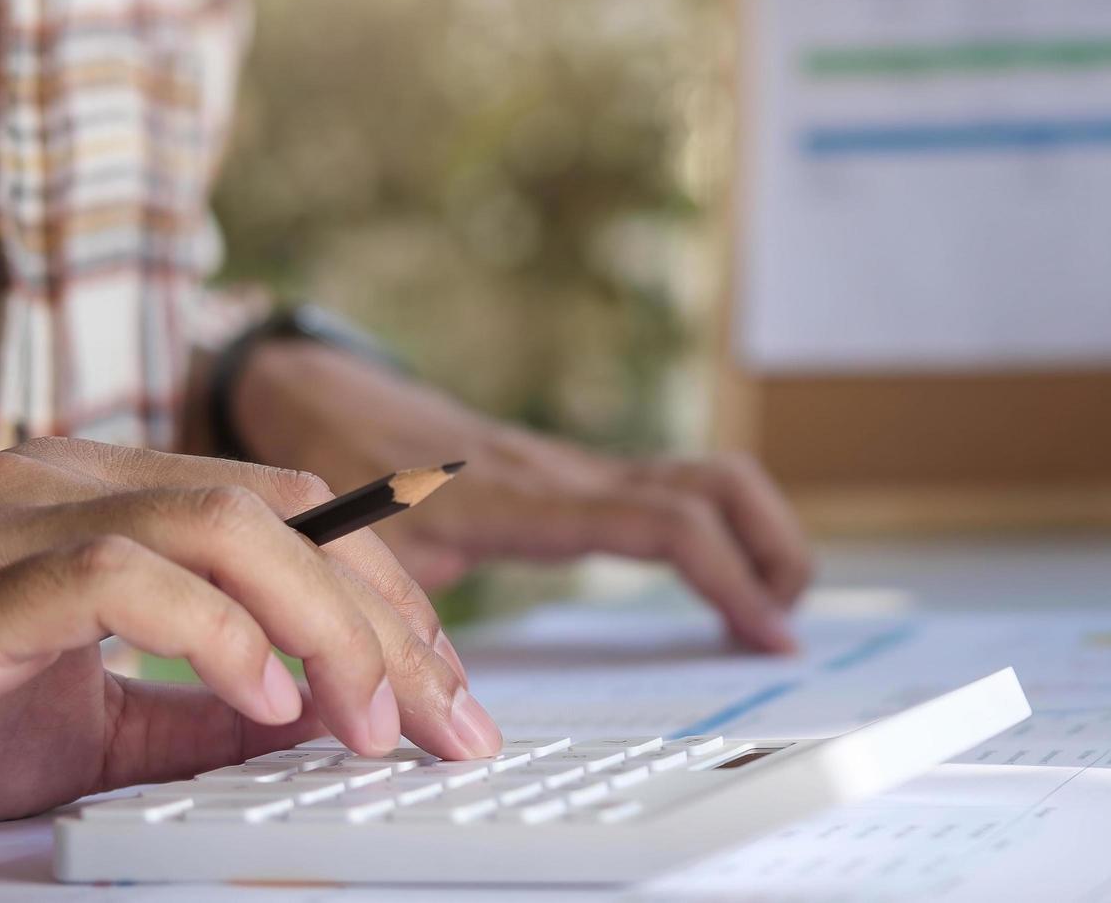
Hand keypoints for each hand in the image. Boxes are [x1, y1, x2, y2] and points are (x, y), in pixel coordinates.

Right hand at [0, 439, 501, 835]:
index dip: (388, 593)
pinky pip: (122, 578)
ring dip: (327, 626)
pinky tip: (265, 703)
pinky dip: (218, 636)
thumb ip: (209, 714)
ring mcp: (8, 523)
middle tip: (448, 722)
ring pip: (226, 523)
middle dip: (389, 621)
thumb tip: (331, 719)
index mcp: (102, 497)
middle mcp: (61, 483)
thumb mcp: (101, 728)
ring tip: (369, 722)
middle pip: (285, 510)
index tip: (449, 689)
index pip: (294, 509)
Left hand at [232, 341, 812, 651]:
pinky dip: (722, 531)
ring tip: (770, 607)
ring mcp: (583, 468)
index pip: (664, 524)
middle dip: (775, 549)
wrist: (324, 397)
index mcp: (530, 497)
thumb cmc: (343, 474)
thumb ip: (408, 628)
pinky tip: (720, 580)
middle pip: (716, 486)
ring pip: (708, 479)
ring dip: (761, 535)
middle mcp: (572, 472)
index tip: (770, 634)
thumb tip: (454, 713)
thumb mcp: (363, 560)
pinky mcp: (582, 475)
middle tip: (787, 624)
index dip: (730, 577)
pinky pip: (677, 491)